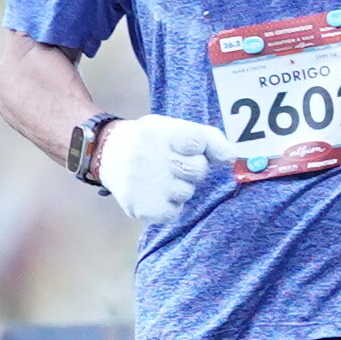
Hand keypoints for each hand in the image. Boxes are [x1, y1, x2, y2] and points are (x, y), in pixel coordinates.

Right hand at [92, 112, 240, 227]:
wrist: (107, 153)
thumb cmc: (153, 141)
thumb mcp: (175, 128)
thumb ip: (209, 138)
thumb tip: (233, 157)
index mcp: (161, 132)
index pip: (198, 142)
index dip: (198, 146)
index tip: (185, 145)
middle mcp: (151, 157)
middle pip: (198, 170)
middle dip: (192, 168)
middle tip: (172, 162)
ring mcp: (145, 183)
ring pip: (187, 192)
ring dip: (180, 187)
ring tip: (160, 176)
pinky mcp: (142, 206)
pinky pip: (174, 211)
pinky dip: (169, 205)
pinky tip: (156, 192)